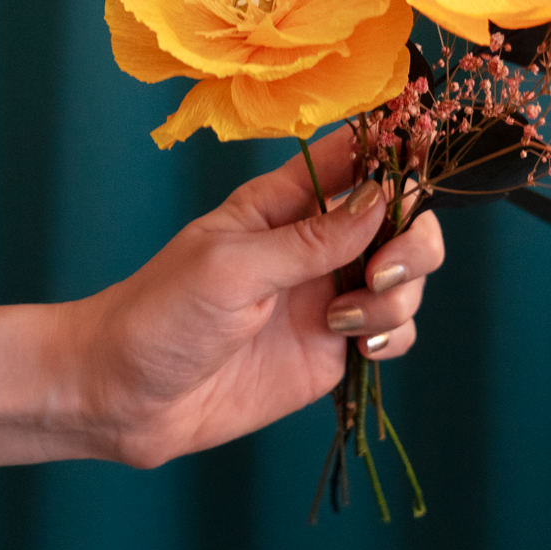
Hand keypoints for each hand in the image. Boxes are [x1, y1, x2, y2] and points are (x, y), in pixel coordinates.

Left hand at [67, 126, 444, 467]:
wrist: (126, 398)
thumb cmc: (161, 313)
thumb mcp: (231, 268)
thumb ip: (310, 239)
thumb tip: (380, 198)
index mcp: (285, 203)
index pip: (354, 157)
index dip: (396, 150)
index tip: (424, 158)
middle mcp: (317, 243)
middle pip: (401, 218)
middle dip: (413, 240)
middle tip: (382, 272)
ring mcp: (328, 295)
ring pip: (406, 277)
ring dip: (397, 296)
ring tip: (344, 322)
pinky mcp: (334, 348)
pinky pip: (394, 331)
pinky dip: (394, 335)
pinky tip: (358, 348)